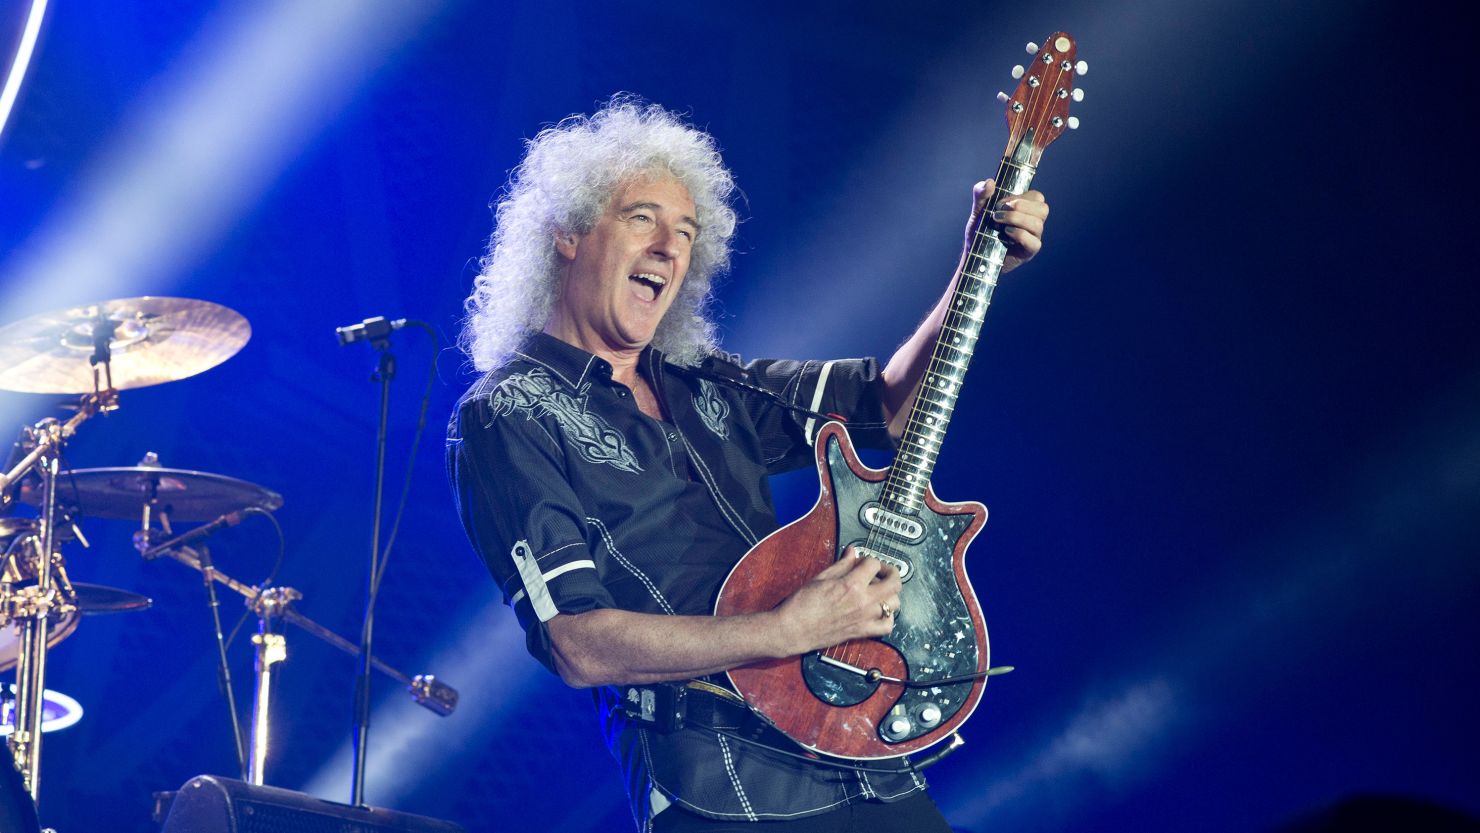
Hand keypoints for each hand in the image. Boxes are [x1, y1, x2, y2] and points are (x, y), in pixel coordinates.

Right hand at [769, 548, 901, 655]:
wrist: (793, 629)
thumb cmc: (801, 605)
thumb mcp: (821, 577)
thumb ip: (842, 564)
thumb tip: (852, 552)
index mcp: (851, 584)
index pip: (874, 564)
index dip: (870, 560)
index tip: (864, 563)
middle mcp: (863, 601)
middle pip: (894, 583)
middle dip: (890, 573)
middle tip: (881, 572)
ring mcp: (865, 618)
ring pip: (894, 604)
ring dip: (890, 594)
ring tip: (879, 591)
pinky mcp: (862, 632)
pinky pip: (887, 626)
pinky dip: (888, 618)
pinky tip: (879, 612)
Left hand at [966, 179, 1048, 272]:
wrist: (972, 254)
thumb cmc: (979, 232)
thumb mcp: (978, 210)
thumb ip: (981, 194)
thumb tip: (990, 182)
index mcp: (1025, 210)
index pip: (1037, 197)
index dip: (1020, 197)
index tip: (1000, 203)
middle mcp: (1032, 222)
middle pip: (1043, 208)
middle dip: (1021, 206)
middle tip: (999, 212)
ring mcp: (1032, 238)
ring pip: (1038, 224)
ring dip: (1016, 219)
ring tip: (998, 222)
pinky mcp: (1028, 252)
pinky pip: (1034, 242)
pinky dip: (1019, 234)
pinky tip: (1005, 233)